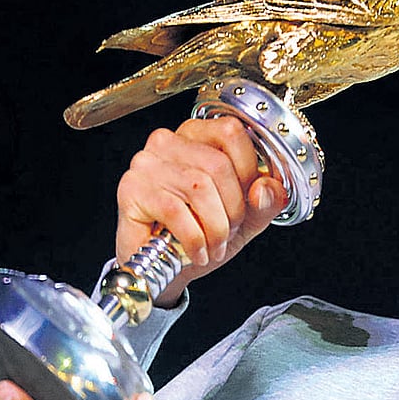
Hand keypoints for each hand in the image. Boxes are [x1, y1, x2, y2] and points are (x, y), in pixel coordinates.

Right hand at [116, 116, 287, 305]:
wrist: (166, 267)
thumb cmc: (203, 233)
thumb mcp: (248, 215)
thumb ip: (267, 200)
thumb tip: (267, 189)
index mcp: (198, 136)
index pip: (231, 132)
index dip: (249, 170)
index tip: (249, 199)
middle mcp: (168, 142)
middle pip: (218, 164)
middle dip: (234, 207)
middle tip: (231, 231)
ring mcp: (146, 164)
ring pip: (199, 187)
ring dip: (215, 226)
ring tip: (215, 244)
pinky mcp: (131, 190)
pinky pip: (175, 211)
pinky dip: (194, 238)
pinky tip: (198, 251)